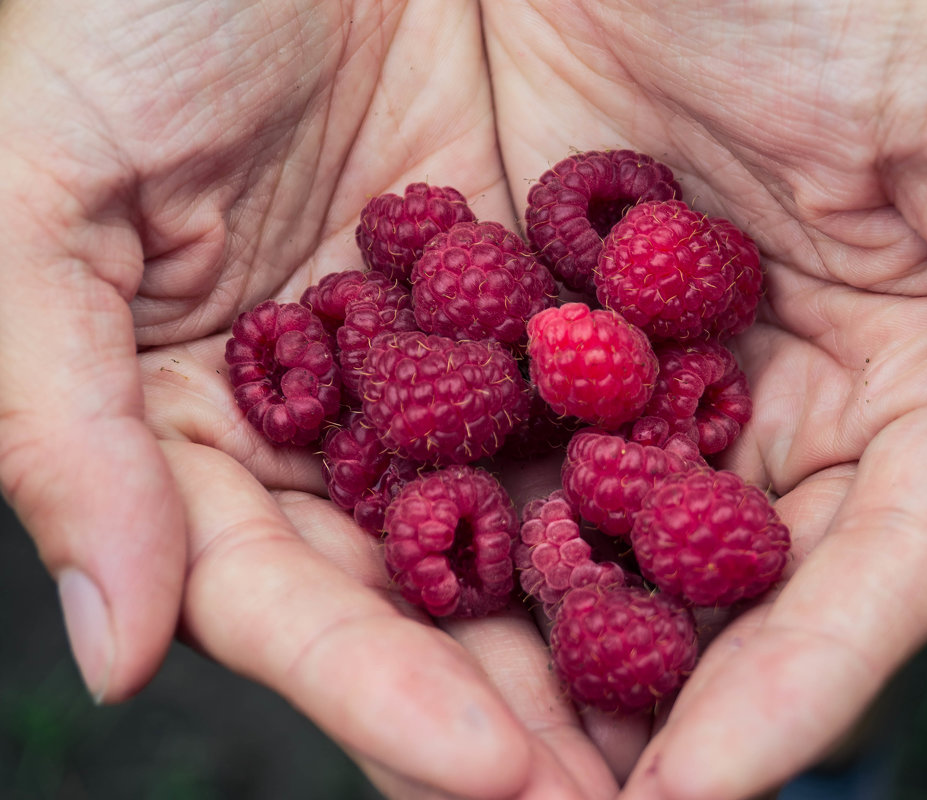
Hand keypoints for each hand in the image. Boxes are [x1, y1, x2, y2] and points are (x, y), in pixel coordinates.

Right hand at [0, 1, 634, 796]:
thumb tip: (112, 651)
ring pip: (531, 525)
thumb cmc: (124, 15)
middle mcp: (331, 423)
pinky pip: (613, 402)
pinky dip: (665, 479)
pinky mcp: (540, 296)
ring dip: (609, 627)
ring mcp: (443, 367)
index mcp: (201, 430)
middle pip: (429, 601)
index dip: (382, 693)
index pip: (295, 604)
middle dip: (521, 706)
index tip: (492, 773)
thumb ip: (57, 425)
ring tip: (700, 727)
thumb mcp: (35, 194)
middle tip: (619, 799)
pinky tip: (734, 554)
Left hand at [482, 0, 926, 796]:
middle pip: (712, 607)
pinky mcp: (514, 342)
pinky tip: (403, 627)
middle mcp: (757, 412)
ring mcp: (630, 389)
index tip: (703, 789)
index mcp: (891, 385)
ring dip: (533, 672)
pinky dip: (444, 548)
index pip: (856, 581)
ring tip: (474, 772)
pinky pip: (477, 464)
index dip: (791, 695)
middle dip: (650, 721)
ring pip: (589, 563)